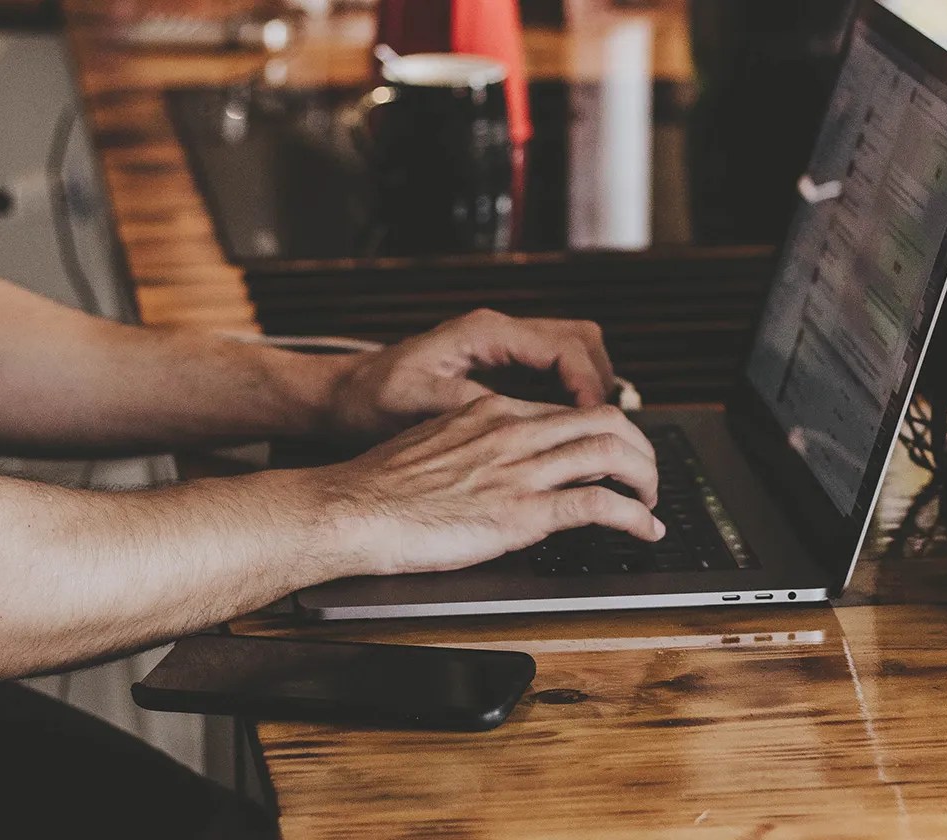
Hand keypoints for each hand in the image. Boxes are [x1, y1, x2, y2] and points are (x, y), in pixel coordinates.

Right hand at [309, 395, 663, 577]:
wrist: (351, 508)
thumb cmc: (379, 487)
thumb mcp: (433, 445)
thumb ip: (474, 447)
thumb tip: (497, 466)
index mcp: (491, 413)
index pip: (568, 411)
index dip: (604, 432)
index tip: (614, 454)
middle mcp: (513, 432)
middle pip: (605, 421)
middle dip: (640, 447)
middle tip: (646, 476)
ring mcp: (520, 470)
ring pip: (612, 454)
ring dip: (646, 480)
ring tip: (652, 503)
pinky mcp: (522, 512)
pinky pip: (599, 506)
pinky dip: (635, 517)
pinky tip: (645, 530)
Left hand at [326, 309, 615, 441]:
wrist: (341, 398)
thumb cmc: (369, 400)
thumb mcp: (415, 405)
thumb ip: (469, 407)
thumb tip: (521, 419)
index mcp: (484, 333)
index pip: (564, 348)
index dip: (589, 386)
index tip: (597, 424)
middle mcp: (499, 333)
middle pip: (582, 342)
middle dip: (602, 384)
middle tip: (606, 431)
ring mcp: (502, 349)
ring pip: (574, 355)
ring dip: (590, 391)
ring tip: (592, 437)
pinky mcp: (499, 369)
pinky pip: (553, 375)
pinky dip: (569, 399)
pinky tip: (565, 435)